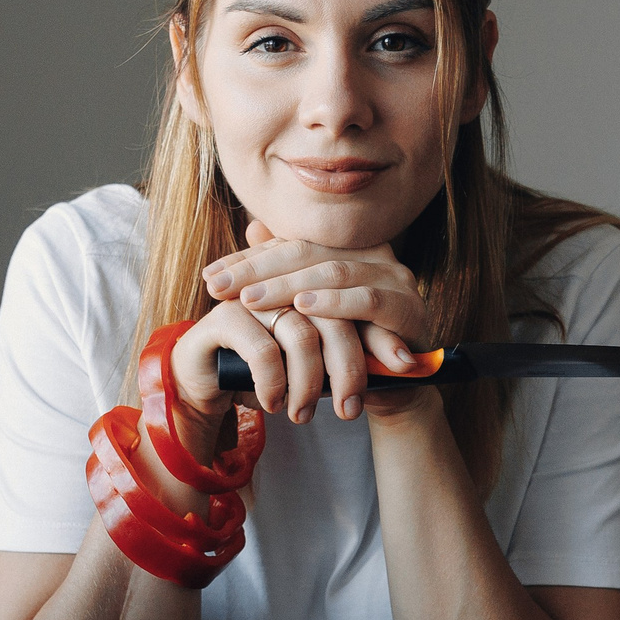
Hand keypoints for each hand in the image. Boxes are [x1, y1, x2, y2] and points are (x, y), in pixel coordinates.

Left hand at [187, 221, 430, 423]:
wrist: (396, 391)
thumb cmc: (348, 348)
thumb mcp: (309, 316)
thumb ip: (285, 276)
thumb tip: (251, 228)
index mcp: (349, 249)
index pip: (291, 247)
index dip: (249, 260)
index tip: (210, 276)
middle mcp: (374, 255)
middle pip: (308, 253)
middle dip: (259, 271)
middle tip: (221, 288)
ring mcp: (395, 279)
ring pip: (334, 271)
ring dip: (289, 286)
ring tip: (251, 298)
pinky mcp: (409, 308)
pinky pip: (369, 300)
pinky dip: (336, 303)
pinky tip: (304, 307)